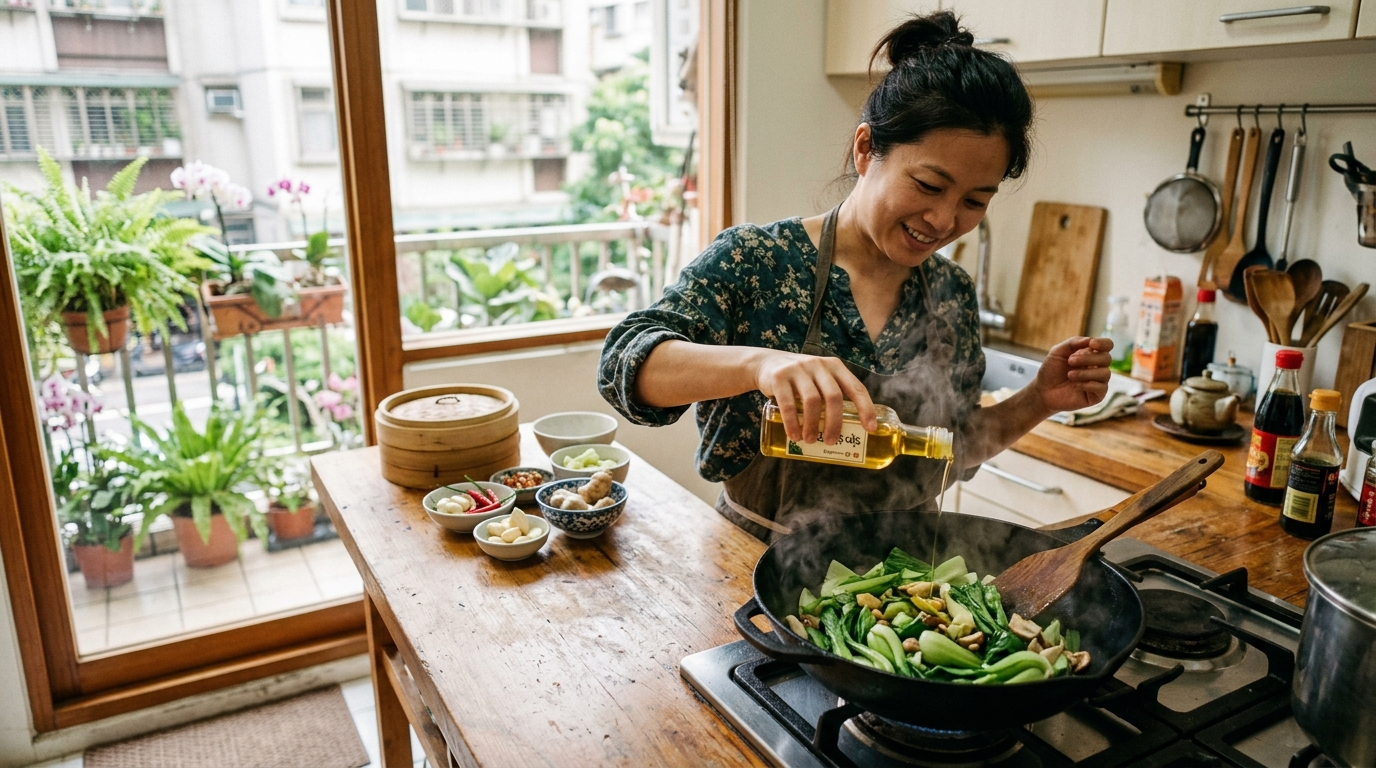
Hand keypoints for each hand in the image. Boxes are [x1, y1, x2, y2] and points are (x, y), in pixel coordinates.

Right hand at [752, 350, 876, 444]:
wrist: (766, 364)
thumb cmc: (800, 380)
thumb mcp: (819, 379)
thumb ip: (831, 395)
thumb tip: (847, 432)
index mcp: (834, 367)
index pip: (856, 388)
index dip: (866, 409)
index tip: (870, 429)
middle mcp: (819, 365)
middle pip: (833, 397)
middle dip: (834, 423)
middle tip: (831, 441)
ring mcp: (798, 369)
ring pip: (812, 401)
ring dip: (812, 425)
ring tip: (809, 441)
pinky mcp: (779, 377)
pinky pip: (788, 404)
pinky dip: (792, 422)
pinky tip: (794, 435)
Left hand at [1032, 337, 1112, 413]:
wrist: (1042, 391)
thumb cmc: (1051, 370)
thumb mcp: (1058, 352)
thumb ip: (1073, 342)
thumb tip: (1090, 340)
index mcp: (1091, 354)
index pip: (1107, 345)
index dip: (1103, 343)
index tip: (1092, 344)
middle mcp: (1097, 367)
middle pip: (1106, 358)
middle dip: (1088, 358)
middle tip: (1071, 361)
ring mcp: (1098, 382)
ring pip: (1105, 373)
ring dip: (1086, 372)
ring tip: (1070, 375)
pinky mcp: (1096, 396)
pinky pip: (1102, 388)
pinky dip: (1089, 384)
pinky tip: (1076, 385)